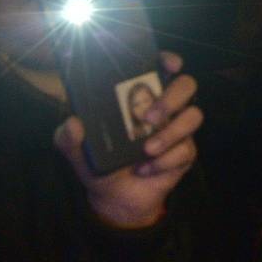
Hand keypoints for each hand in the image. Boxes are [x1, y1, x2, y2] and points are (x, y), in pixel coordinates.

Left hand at [54, 51, 201, 229]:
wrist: (115, 199)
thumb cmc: (100, 164)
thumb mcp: (77, 151)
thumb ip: (68, 137)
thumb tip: (73, 123)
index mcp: (140, 98)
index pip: (160, 69)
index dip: (168, 61)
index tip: (168, 64)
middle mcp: (164, 108)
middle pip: (186, 85)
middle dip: (171, 98)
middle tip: (149, 116)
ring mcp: (178, 129)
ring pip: (193, 116)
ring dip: (170, 132)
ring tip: (147, 149)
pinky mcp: (185, 153)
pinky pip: (186, 149)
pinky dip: (164, 161)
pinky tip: (145, 169)